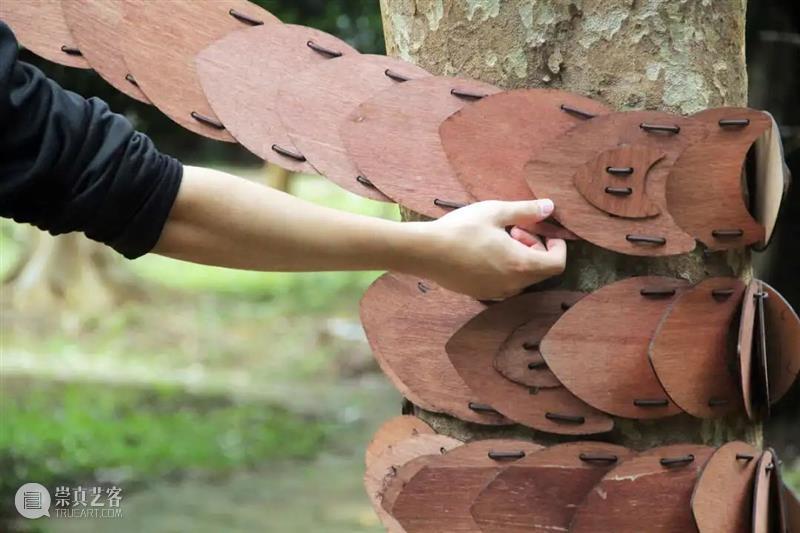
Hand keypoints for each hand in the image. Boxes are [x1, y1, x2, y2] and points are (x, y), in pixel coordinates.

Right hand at [407, 199, 566, 299]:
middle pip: (540, 271)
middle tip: (516, 228)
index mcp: (521, 264)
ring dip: (520, 257)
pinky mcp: (480, 294)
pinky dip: (505, 268)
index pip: (557, 263)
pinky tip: (484, 251)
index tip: (544, 230)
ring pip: (521, 278)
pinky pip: (504, 283)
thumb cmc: (461, 229)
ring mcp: (495, 292)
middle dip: (536, 248)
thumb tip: (550, 207)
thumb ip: (527, 210)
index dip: (557, 246)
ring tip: (499, 238)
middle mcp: (512, 284)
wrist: (425, 252)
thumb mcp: (496, 212)